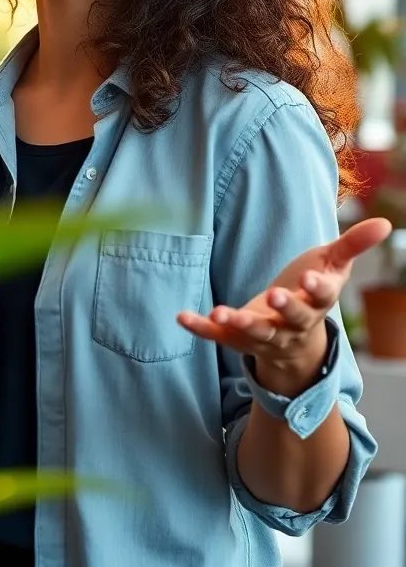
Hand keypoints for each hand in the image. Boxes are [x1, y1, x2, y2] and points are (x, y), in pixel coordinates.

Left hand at [177, 217, 391, 392]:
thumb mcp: (332, 267)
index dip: (316, 289)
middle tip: (274, 296)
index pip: (321, 298)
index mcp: (316, 304)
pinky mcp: (238, 338)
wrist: (294, 343)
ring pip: (255, 334)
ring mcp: (265, 335)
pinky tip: (181, 317)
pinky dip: (201, 328)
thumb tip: (386, 223)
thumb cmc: (311, 293)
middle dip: (283, 309)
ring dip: (239, 323)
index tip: (310, 279)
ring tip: (221, 312)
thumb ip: (352, 246)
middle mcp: (292, 324)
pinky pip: (218, 336)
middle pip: (290, 320)